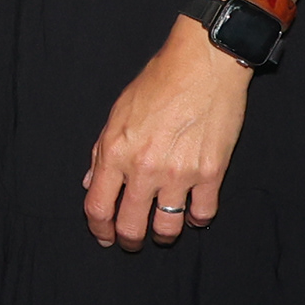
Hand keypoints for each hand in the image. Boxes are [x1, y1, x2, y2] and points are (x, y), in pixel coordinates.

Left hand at [82, 15, 250, 248]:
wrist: (204, 64)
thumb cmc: (159, 81)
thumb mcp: (117, 113)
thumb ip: (102, 152)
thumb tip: (92, 183)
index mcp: (116, 152)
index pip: (98, 208)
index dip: (99, 229)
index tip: (104, 235)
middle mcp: (144, 168)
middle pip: (131, 226)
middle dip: (129, 240)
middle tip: (132, 240)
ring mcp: (179, 174)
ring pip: (167, 229)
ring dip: (163, 235)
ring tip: (163, 230)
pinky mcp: (211, 172)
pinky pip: (202, 214)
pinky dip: (196, 218)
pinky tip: (193, 213)